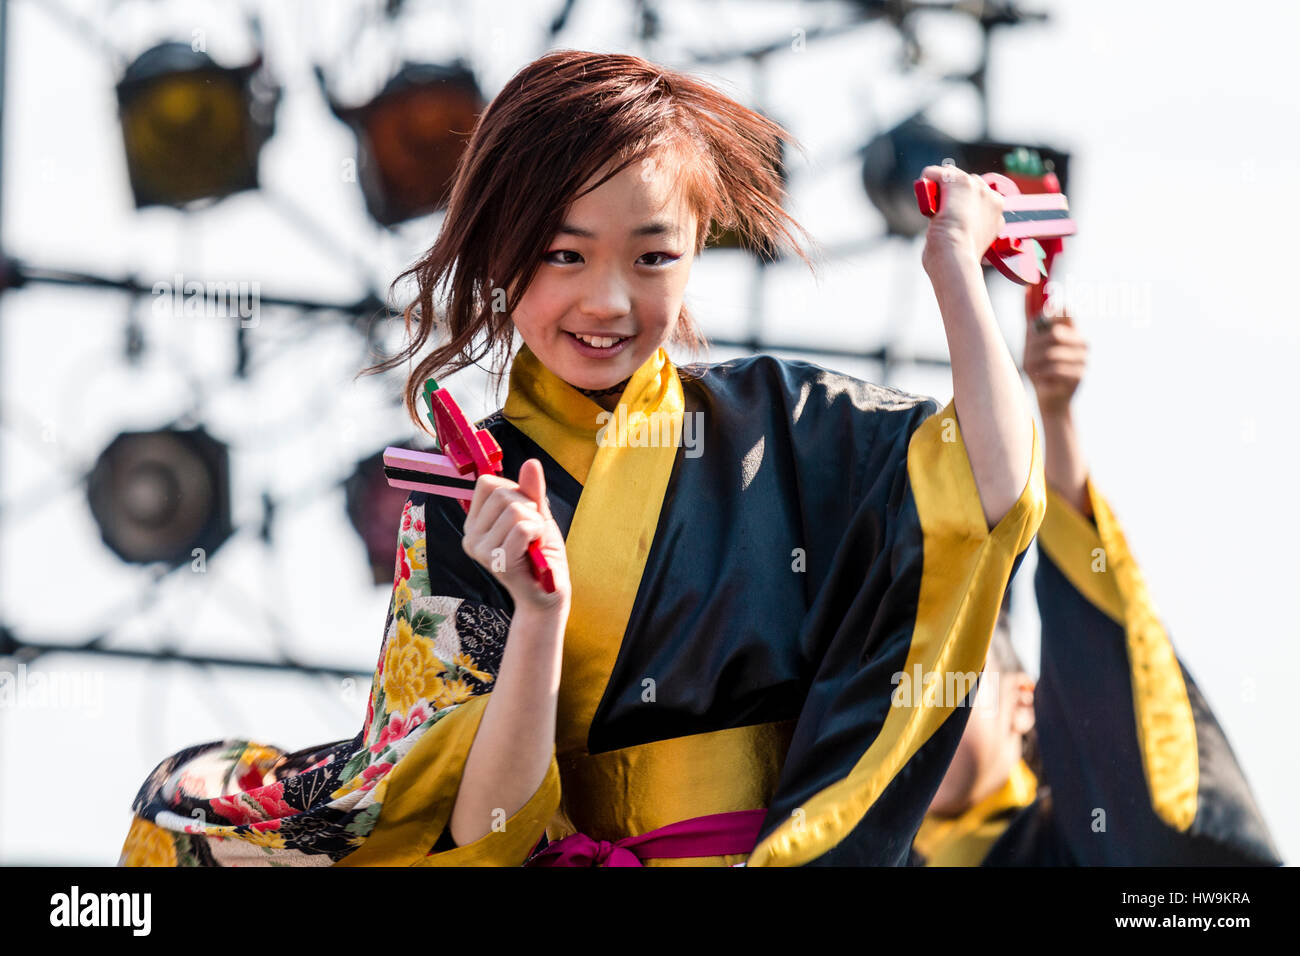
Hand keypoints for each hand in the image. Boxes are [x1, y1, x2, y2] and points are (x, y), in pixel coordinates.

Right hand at [462, 459, 571, 613]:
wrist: (548, 593)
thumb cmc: (541, 555)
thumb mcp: (537, 515)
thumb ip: (532, 490)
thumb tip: (531, 462)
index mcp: (474, 522)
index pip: (487, 483)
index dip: (514, 491)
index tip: (524, 514)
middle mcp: (470, 536)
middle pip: (502, 494)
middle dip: (529, 508)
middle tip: (532, 532)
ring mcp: (480, 550)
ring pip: (514, 510)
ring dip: (536, 523)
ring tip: (533, 542)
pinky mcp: (496, 562)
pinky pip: (522, 528)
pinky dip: (538, 533)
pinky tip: (535, 550)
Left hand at [919, 164, 1005, 273]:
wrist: (957, 255)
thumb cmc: (961, 259)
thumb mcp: (974, 244)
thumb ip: (971, 231)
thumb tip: (961, 232)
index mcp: (996, 213)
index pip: (980, 198)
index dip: (965, 203)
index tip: (954, 212)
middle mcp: (991, 197)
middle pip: (970, 183)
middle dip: (955, 191)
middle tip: (940, 206)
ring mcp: (976, 187)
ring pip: (954, 175)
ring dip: (942, 184)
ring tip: (931, 199)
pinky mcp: (958, 181)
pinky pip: (938, 172)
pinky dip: (928, 177)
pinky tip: (923, 187)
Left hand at [1023, 311, 1087, 415]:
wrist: (1049, 397)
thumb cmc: (1039, 368)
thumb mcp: (1032, 344)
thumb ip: (1033, 322)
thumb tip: (1026, 291)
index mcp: (1071, 331)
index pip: (1067, 312)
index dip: (1053, 312)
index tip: (1040, 318)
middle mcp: (1081, 342)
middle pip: (1055, 333)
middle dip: (1034, 347)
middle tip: (1027, 358)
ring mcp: (1084, 358)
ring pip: (1052, 353)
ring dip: (1036, 363)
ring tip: (1033, 371)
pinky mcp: (1080, 374)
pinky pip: (1055, 369)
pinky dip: (1043, 375)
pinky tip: (1042, 379)